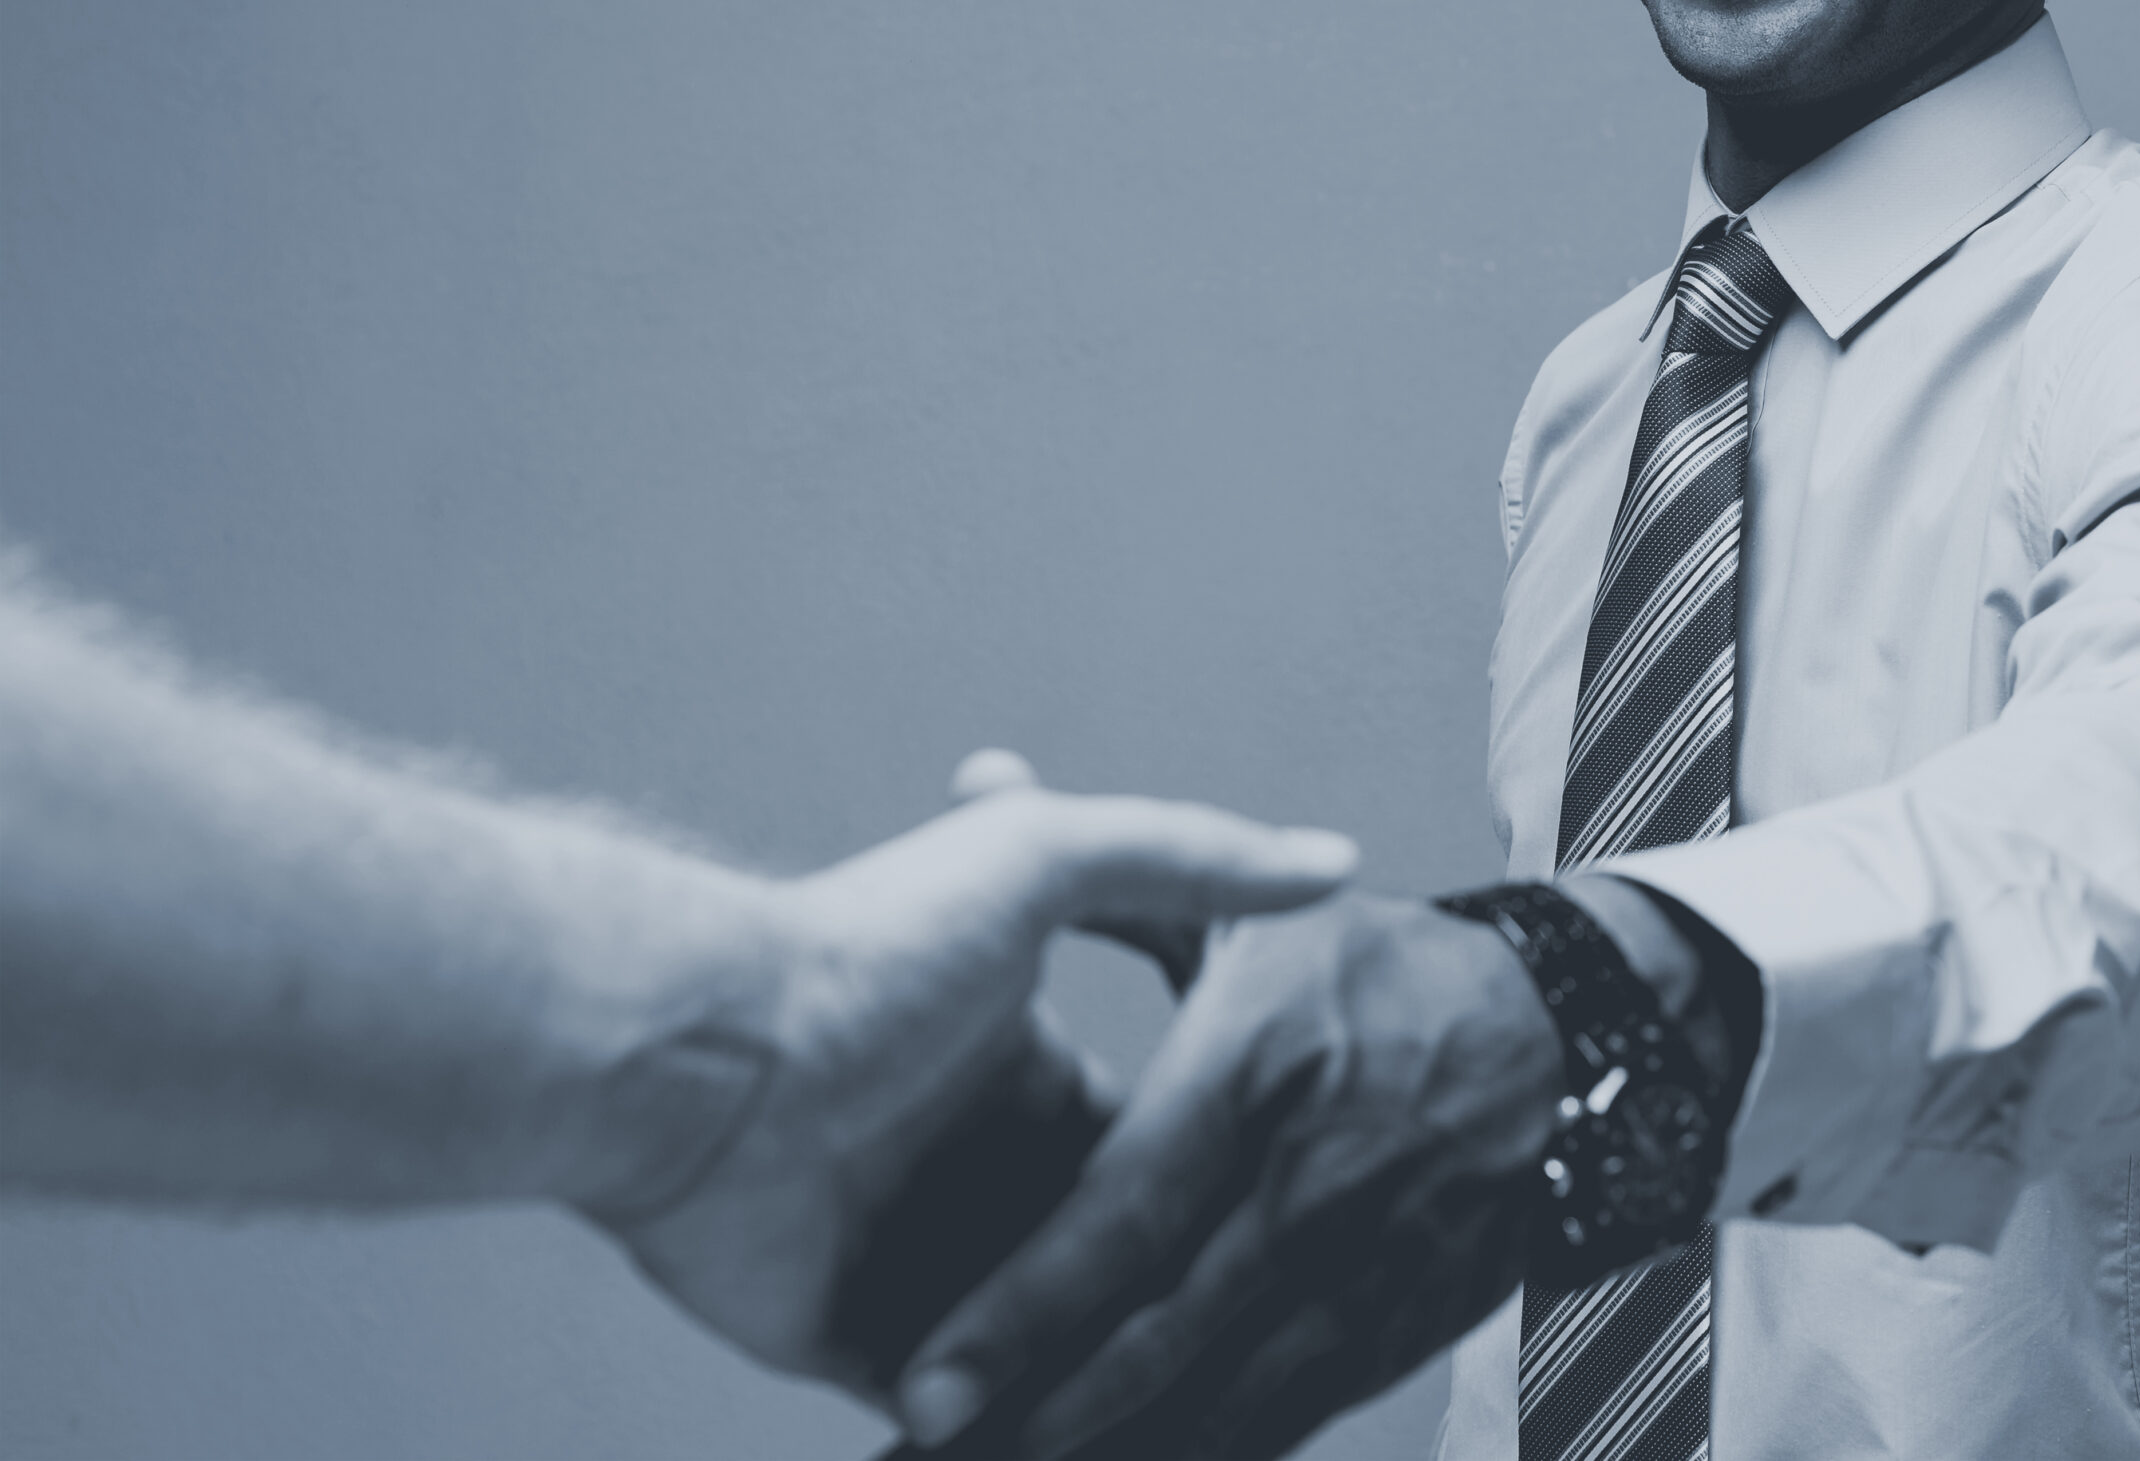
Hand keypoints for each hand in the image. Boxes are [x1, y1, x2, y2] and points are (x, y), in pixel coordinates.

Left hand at [598, 752, 1358, 1398]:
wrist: (696, 1048)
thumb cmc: (870, 945)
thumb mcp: (1040, 864)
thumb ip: (1180, 852)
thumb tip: (1329, 860)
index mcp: (1035, 1078)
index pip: (1163, 1155)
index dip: (1233, 1186)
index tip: (1314, 1204)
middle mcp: (987, 1174)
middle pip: (1114, 1267)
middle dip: (1180, 1306)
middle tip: (1270, 1335)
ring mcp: (927, 1268)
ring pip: (1053, 1357)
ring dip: (1110, 1390)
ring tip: (1199, 1416)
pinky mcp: (868, 1349)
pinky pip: (965, 1419)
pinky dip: (1019, 1434)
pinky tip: (1092, 1443)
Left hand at [895, 891, 1568, 1459]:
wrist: (1572, 1031)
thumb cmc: (1379, 969)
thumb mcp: (1256, 914)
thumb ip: (1114, 859)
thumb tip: (977, 770)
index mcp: (1255, 1071)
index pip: (1118, 1216)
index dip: (1019, 1312)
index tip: (925, 1382)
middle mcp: (1309, 1183)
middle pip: (1159, 1336)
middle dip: (1040, 1419)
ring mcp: (1364, 1267)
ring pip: (1221, 1399)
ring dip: (1116, 1452)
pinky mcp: (1401, 1326)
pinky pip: (1291, 1416)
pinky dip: (1210, 1450)